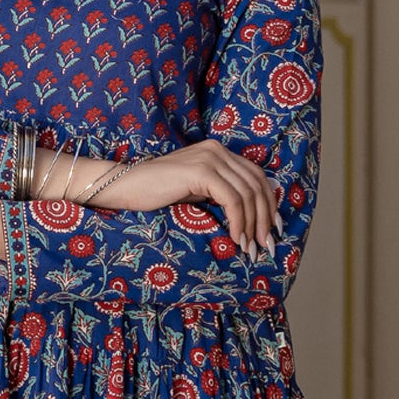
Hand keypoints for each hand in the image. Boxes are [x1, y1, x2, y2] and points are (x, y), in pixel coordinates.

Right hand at [69, 142, 281, 259]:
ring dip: (253, 224)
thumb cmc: (155, 193)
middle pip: (257, 184)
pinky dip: (238, 221)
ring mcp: (210, 158)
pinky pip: (231, 199)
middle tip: (266, 245)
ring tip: (250, 248)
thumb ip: (219, 194)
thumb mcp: (195, 192)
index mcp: (218, 152)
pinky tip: (235, 239)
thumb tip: (248, 216)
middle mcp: (218, 150)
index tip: (273, 230)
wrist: (125, 186)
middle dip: (265, 218)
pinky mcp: (200, 171)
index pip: (256, 176)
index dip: (269, 204)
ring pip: (247, 193)